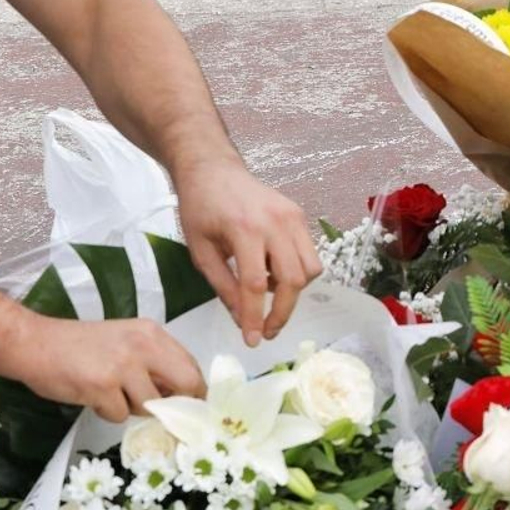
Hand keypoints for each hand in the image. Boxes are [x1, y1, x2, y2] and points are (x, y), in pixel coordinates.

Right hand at [21, 316, 204, 421]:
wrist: (35, 343)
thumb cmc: (78, 346)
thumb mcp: (124, 342)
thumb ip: (153, 363)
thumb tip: (180, 396)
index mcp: (151, 333)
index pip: (191, 367)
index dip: (193, 392)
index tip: (185, 408)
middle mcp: (143, 345)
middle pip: (187, 385)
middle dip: (177, 406)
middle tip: (161, 414)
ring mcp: (123, 366)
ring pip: (150, 406)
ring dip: (131, 408)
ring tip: (108, 391)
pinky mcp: (103, 386)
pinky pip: (120, 415)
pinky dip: (106, 412)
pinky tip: (91, 394)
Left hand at [174, 160, 321, 347]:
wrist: (212, 169)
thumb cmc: (200, 207)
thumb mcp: (200, 251)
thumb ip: (223, 286)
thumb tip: (242, 320)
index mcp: (243, 228)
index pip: (255, 284)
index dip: (255, 317)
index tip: (252, 341)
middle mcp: (274, 221)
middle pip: (292, 280)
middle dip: (281, 313)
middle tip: (267, 331)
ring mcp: (292, 216)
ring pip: (309, 270)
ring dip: (292, 292)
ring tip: (266, 291)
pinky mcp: (299, 215)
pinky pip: (310, 255)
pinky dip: (296, 272)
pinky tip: (272, 270)